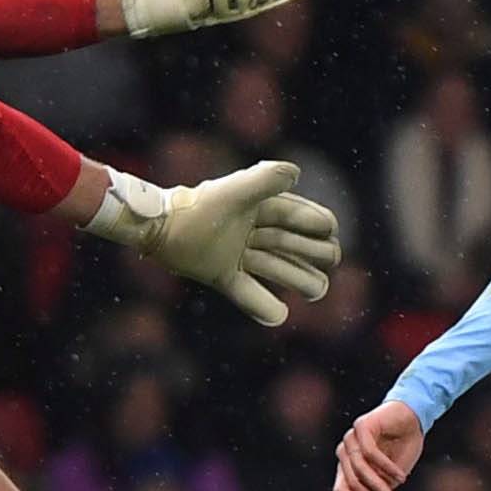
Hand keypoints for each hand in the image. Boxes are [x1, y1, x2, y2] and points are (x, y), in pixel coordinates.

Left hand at [82, 160, 338, 325]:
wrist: (158, 229)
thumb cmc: (197, 208)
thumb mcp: (233, 191)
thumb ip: (265, 180)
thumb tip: (297, 174)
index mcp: (256, 206)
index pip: (295, 216)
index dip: (314, 222)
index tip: (330, 231)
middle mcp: (250, 230)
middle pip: (290, 244)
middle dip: (313, 252)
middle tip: (332, 259)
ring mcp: (237, 254)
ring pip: (275, 267)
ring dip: (298, 277)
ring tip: (318, 290)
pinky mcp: (221, 275)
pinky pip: (246, 293)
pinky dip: (262, 305)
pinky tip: (280, 316)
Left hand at [334, 400, 423, 490]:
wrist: (414, 418)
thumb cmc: (402, 447)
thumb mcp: (391, 476)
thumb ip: (381, 490)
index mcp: (347, 466)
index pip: (341, 489)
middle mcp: (345, 452)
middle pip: (352, 481)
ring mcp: (351, 438)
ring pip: (360, 469)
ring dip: (379, 485)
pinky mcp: (362, 426)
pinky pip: (370, 453)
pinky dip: (386, 467)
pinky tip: (400, 476)